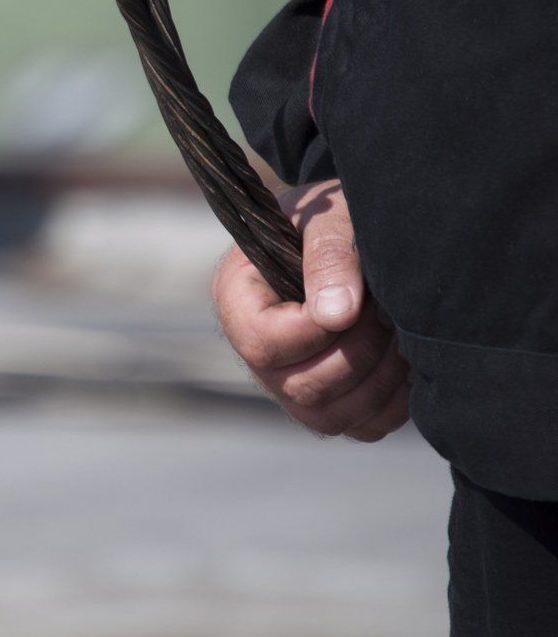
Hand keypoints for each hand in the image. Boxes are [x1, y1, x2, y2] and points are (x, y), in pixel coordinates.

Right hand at [211, 179, 409, 441]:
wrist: (357, 233)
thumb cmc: (334, 217)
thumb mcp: (330, 218)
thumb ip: (328, 257)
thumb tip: (338, 316)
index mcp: (238, 300)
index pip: (263, 343)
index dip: (315, 330)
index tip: (359, 299)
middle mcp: (255, 352)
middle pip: (299, 388)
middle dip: (358, 353)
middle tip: (386, 312)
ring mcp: (290, 384)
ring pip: (329, 416)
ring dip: (380, 379)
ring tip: (399, 331)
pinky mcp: (332, 403)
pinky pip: (362, 427)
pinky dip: (395, 401)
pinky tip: (406, 358)